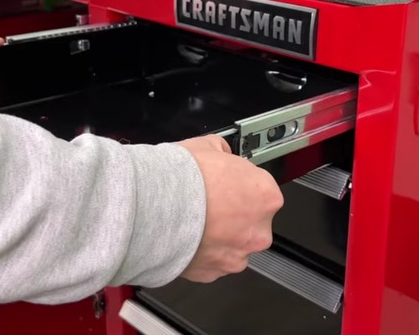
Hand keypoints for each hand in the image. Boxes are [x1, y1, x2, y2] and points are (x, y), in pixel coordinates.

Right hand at [178, 135, 283, 282]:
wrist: (152, 208)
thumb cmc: (182, 180)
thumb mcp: (209, 145)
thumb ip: (224, 152)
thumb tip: (222, 153)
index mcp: (266, 196)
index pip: (263, 190)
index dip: (242, 186)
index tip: (229, 185)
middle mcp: (258, 230)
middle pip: (252, 221)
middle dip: (234, 215)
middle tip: (210, 203)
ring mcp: (237, 254)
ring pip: (233, 244)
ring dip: (220, 235)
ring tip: (195, 221)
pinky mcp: (214, 273)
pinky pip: (213, 261)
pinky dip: (202, 252)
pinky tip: (188, 236)